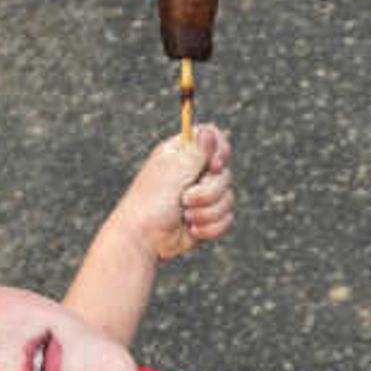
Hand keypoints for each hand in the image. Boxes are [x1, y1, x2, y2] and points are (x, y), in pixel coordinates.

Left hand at [126, 124, 232, 259]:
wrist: (143, 239)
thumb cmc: (151, 203)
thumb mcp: (173, 172)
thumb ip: (196, 153)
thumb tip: (208, 131)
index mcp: (183, 154)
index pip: (213, 137)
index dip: (220, 150)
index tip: (214, 165)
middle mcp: (194, 172)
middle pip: (225, 173)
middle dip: (208, 192)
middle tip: (184, 198)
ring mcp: (202, 196)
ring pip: (228, 198)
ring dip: (206, 212)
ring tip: (185, 216)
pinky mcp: (207, 217)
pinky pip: (226, 219)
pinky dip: (210, 227)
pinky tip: (191, 229)